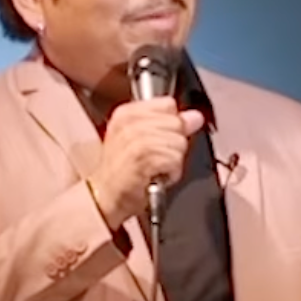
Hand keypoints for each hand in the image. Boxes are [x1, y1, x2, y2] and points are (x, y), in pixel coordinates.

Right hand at [90, 97, 205, 225]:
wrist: (105, 196)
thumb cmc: (123, 171)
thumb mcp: (142, 140)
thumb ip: (169, 124)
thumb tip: (195, 116)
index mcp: (127, 112)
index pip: (168, 104)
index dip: (172, 124)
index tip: (159, 139)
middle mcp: (129, 122)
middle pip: (177, 123)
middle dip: (174, 144)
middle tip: (156, 157)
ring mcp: (135, 139)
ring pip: (178, 142)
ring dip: (173, 161)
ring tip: (156, 168)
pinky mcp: (142, 158)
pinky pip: (174, 159)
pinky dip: (171, 173)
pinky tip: (157, 176)